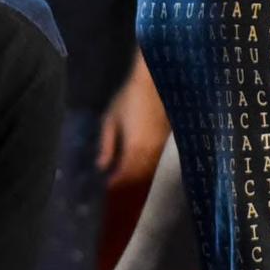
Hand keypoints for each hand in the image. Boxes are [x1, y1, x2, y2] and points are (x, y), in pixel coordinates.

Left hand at [96, 62, 166, 187]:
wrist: (153, 83)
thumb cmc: (128, 99)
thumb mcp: (110, 121)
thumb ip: (106, 146)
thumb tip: (102, 166)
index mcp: (134, 149)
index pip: (125, 175)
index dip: (115, 182)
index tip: (106, 186)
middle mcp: (150, 152)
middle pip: (138, 176)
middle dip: (126, 183)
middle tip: (115, 185)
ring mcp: (161, 147)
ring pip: (149, 170)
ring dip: (137, 176)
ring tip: (126, 177)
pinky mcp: (167, 141)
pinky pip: (156, 160)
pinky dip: (146, 166)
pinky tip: (139, 164)